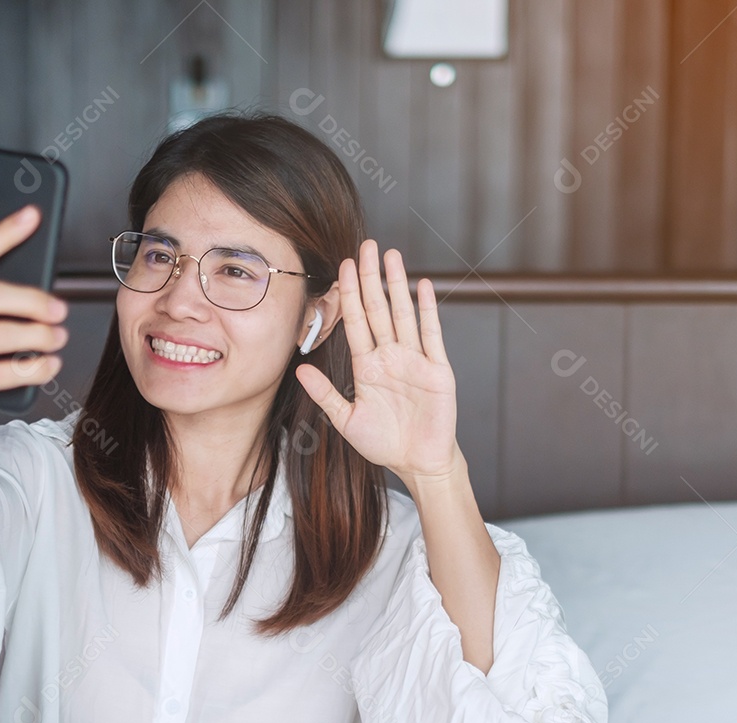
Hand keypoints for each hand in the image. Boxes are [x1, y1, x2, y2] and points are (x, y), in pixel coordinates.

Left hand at [295, 241, 460, 484]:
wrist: (418, 462)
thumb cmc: (385, 443)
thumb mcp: (347, 420)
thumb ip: (325, 395)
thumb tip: (299, 370)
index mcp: (368, 367)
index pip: (356, 323)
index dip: (349, 295)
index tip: (342, 268)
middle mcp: (390, 357)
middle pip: (378, 309)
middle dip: (370, 278)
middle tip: (364, 246)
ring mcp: (414, 360)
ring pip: (403, 314)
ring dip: (397, 284)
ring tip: (390, 255)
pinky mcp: (437, 369)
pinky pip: (431, 333)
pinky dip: (427, 310)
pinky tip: (421, 285)